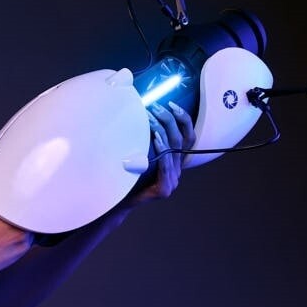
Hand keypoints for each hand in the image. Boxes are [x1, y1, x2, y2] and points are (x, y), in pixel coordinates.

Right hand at [0, 158, 33, 273]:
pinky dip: (23, 239)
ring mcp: (21, 241)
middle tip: (20, 209)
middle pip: (33, 214)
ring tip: (14, 224)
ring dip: (27, 225)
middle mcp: (18, 227)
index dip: (31, 196)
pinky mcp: (20, 253)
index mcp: (7, 211)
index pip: (29, 200)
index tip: (28, 194)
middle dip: (28, 211)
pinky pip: (29, 243)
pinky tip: (12, 237)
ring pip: (33, 229)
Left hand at [109, 100, 195, 221]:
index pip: (188, 137)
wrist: (117, 202)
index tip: (172, 104)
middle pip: (181, 140)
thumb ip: (147, 140)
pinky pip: (165, 164)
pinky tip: (155, 138)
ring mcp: (172, 181)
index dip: (184, 119)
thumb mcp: (140, 154)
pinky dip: (161, 149)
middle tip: (156, 107)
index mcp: (175, 162)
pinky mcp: (164, 190)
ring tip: (151, 117)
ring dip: (162, 129)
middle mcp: (177, 171)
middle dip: (170, 120)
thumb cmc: (127, 176)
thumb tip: (144, 114)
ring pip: (173, 149)